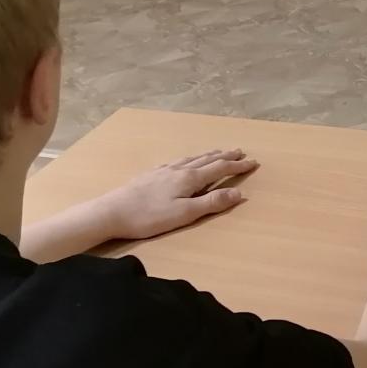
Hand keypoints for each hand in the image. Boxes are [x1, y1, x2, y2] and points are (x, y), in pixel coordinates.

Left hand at [88, 149, 257, 241]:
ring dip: (208, 155)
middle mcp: (179, 169)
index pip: (220, 169)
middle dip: (226, 156)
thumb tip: (239, 193)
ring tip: (218, 151)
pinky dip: (189, 159)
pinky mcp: (151, 174)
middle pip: (207, 159)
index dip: (238, 165)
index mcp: (190, 179)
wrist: (113, 211)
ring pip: (192, 158)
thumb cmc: (150, 217)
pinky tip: (184, 161)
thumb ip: (212, 203)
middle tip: (240, 151)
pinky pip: (177, 161)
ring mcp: (164, 170)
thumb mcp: (185, 214)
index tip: (253, 162)